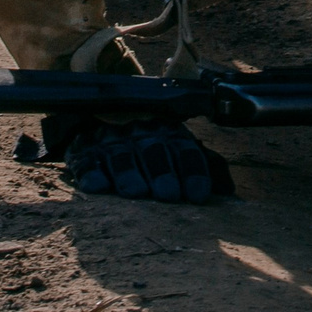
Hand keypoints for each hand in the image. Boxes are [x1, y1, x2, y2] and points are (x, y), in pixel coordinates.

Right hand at [39, 118, 229, 202]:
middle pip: (154, 151)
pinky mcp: (83, 150)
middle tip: (167, 193)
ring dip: (129, 173)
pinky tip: (97, 186)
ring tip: (135, 191)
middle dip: (161, 172)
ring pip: (121, 156)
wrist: (102, 117)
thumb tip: (228, 191)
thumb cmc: (151, 147)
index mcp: (168, 133)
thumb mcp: (177, 151)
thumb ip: (203, 168)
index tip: (197, 194)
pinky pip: (86, 160)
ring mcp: (111, 141)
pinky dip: (91, 172)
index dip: (192, 171)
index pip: (184, 149)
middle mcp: (141, 134)